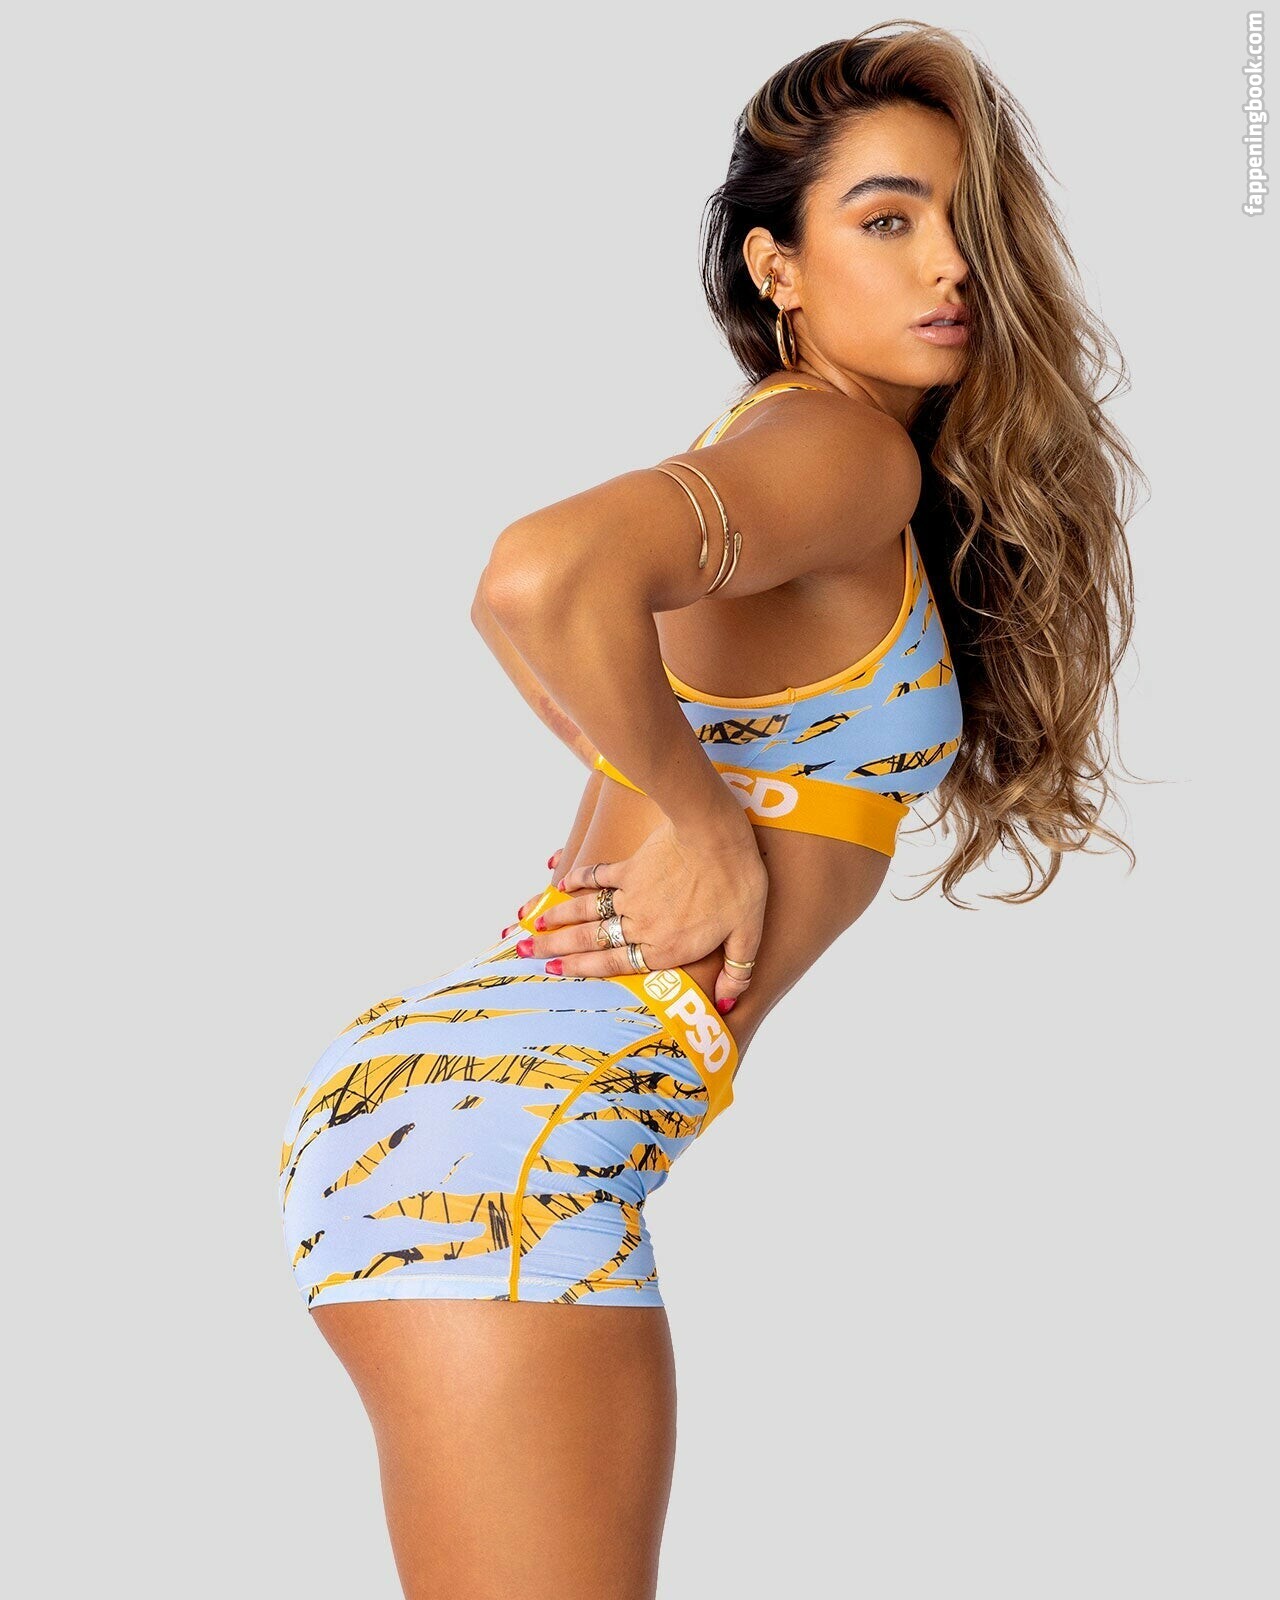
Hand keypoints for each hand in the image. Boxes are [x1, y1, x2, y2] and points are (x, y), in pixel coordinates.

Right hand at [526, 812, 767, 1011]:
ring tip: (531, 927)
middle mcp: (640, 924)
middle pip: (589, 940)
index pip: (613, 964)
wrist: (714, 832)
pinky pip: (598, 875)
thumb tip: (729, 1005)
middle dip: (554, 949)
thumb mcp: (748, 932)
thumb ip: (737, 971)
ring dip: (557, 918)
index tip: (554, 972)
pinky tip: (561, 881)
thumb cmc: (737, 881)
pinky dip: (578, 879)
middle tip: (525, 952)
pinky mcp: (632, 865)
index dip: (582, 970)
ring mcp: (632, 893)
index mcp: (664, 947)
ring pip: (586, 911)